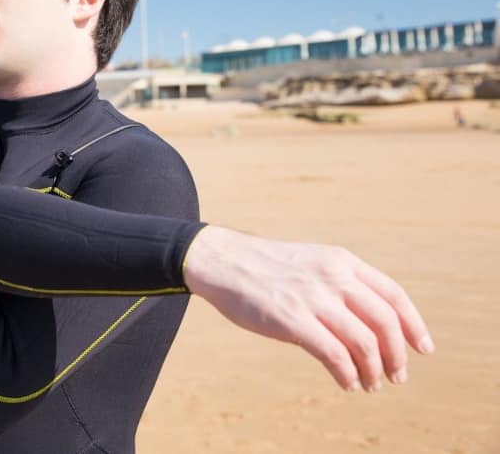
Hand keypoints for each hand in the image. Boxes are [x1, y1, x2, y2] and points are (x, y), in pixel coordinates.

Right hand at [183, 225, 433, 392]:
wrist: (222, 261)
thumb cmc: (265, 267)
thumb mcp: (311, 263)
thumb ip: (340, 284)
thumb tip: (369, 322)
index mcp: (341, 261)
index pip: (393, 295)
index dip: (414, 325)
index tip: (423, 348)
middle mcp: (333, 276)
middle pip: (385, 321)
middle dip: (397, 355)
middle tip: (396, 376)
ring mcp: (312, 297)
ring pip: (364, 342)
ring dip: (374, 370)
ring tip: (370, 385)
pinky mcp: (291, 319)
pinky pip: (334, 354)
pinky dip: (347, 374)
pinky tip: (346, 382)